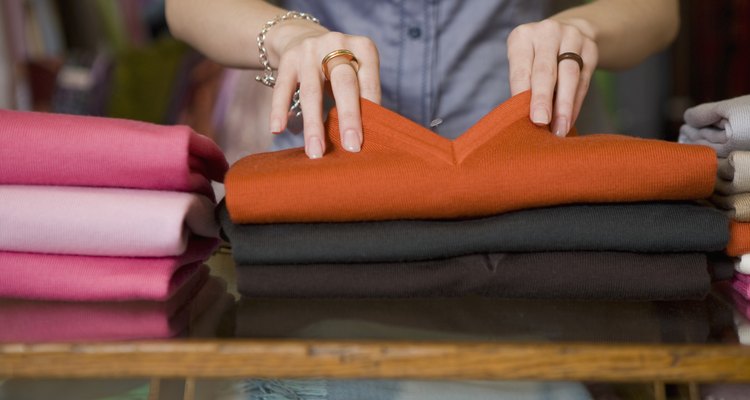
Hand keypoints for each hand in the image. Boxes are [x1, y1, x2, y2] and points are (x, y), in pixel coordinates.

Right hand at [267, 21, 380, 157]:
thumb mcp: (355, 72)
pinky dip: (280, 110)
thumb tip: (363, 139)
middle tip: (351, 147)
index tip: (370, 138)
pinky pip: (283, 88)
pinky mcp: (288, 59)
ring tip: (315, 152)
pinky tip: (278, 130)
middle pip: (344, 84)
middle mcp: (337, 44)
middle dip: (348, 118)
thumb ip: (361, 97)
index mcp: (363, 48)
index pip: (369, 83)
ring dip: (313, 125)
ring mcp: (310, 50)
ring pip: (312, 92)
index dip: (370, 110)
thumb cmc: (338, 66)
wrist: (302, 36)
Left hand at [507, 18, 597, 136]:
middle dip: (543, 99)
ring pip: (569, 75)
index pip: (521, 70)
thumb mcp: (523, 63)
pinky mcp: (590, 48)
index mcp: (523, 37)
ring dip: (564, 106)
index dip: (522, 94)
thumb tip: (525, 121)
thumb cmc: (536, 57)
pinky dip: (576, 103)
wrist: (568, 32)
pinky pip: (584, 79)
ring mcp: (572, 37)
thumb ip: (524, 86)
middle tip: (541, 123)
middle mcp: (547, 32)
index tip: (526, 116)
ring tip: (560, 129)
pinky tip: (570, 120)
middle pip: (545, 70)